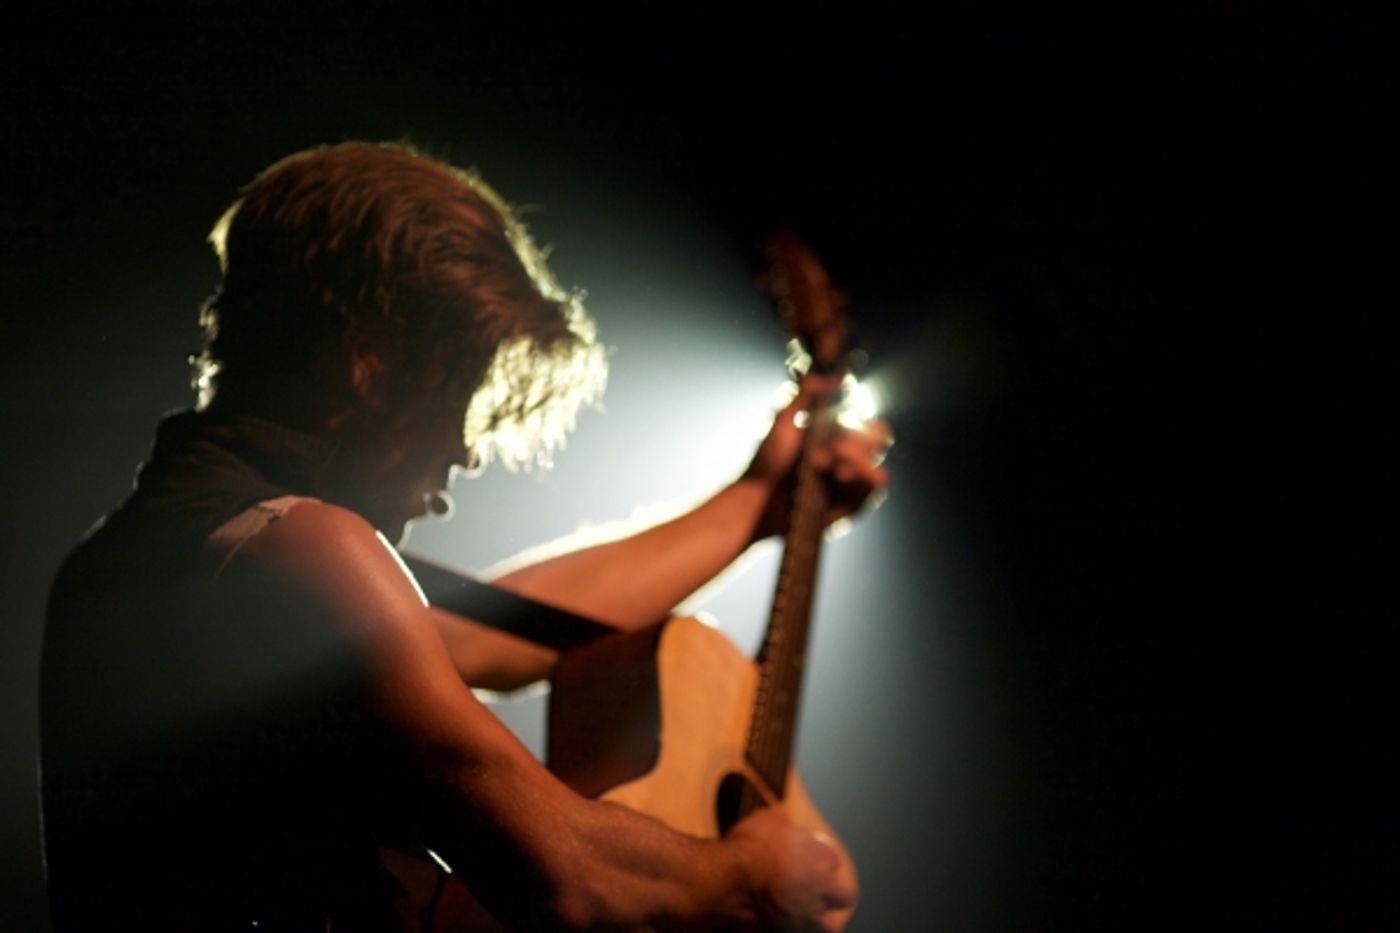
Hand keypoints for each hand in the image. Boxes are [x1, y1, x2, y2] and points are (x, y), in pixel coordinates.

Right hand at [728, 807, 856, 930]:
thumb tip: (783, 823)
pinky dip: (792, 931)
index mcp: (820, 858)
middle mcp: (821, 889)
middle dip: (835, 895)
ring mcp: (807, 915)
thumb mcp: (767, 819)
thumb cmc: (751, 847)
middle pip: (845, 896)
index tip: (807, 859)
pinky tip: (781, 927)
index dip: (819, 859)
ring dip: (822, 924)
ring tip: (807, 918)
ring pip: (830, 928)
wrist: (731, 880)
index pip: (832, 859)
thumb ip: (783, 823)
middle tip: (818, 891)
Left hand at [741, 376, 891, 541]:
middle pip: (878, 448)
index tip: (855, 422)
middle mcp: (847, 462)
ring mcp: (848, 487)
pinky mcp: (847, 509)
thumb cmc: (767, 462)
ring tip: (835, 471)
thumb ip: (806, 394)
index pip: (871, 428)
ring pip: (878, 474)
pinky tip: (840, 480)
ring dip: (859, 467)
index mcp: (837, 439)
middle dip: (863, 444)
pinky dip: (860, 486)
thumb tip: (832, 378)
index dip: (870, 426)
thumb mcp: (784, 421)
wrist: (756, 499)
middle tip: (835, 450)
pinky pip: (869, 497)